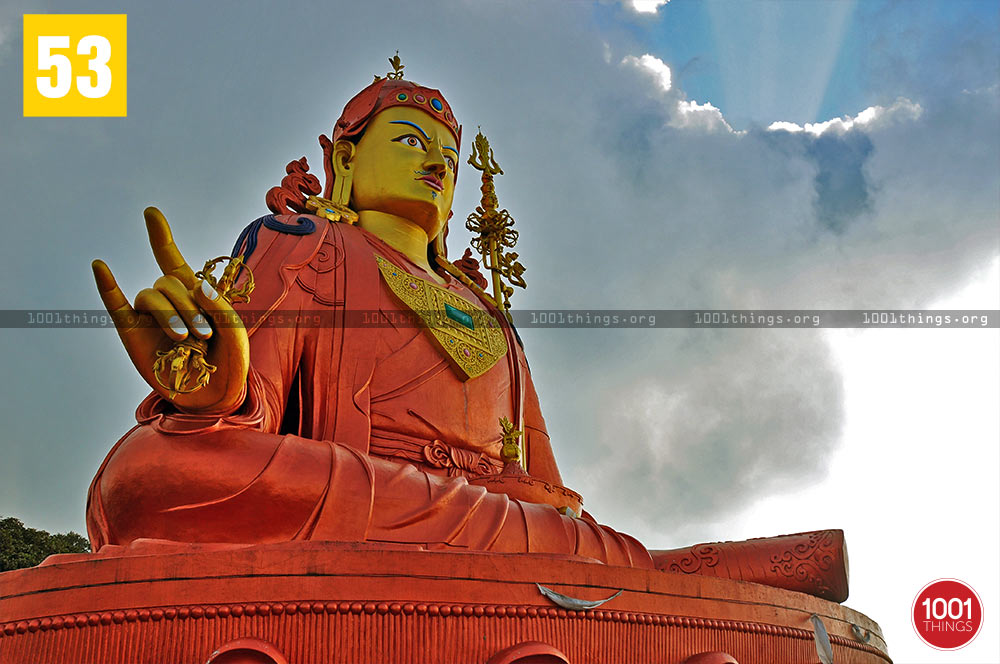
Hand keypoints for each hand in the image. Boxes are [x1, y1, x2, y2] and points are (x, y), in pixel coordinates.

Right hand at [93, 207, 249, 412]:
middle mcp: (168, 301)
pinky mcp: (133, 335)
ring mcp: (149, 318)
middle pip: (169, 282)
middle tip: (204, 334)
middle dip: (188, 305)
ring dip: (169, 313)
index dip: (160, 237)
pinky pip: (117, 306)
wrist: (214, 397)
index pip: (172, 260)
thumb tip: (198, 288)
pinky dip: (108, 286)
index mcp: (193, 295)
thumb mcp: (237, 333)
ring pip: (151, 295)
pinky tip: (101, 267)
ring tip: (185, 338)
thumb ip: (222, 308)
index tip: (150, 212)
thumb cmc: (228, 362)